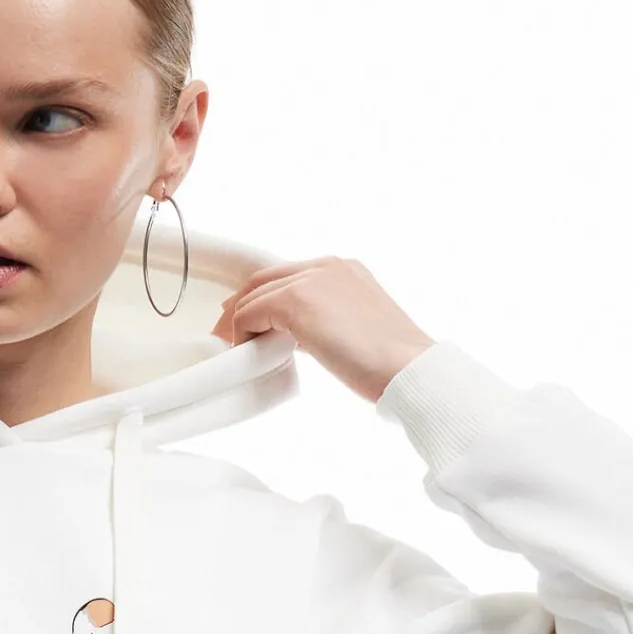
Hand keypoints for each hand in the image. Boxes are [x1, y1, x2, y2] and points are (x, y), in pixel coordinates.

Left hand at [211, 256, 435, 403]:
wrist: (407, 367)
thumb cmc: (388, 361)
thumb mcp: (354, 329)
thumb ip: (322, 322)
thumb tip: (290, 336)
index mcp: (343, 269)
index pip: (288, 275)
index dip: (261, 297)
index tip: (247, 321)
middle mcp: (327, 265)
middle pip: (264, 278)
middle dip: (240, 306)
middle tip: (225, 334)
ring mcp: (312, 279)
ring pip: (254, 295)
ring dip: (239, 324)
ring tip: (235, 351)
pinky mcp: (297, 300)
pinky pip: (251, 313)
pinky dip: (242, 334)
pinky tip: (250, 355)